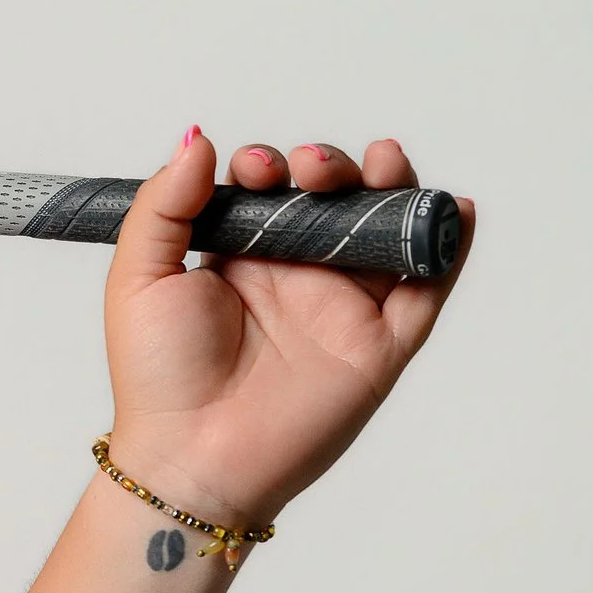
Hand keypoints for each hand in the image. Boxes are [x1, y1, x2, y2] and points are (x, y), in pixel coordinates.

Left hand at [102, 129, 474, 529]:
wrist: (192, 453)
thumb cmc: (157, 372)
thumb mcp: (139, 275)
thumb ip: (164, 205)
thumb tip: (197, 139)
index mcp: (239, 257)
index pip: (270, 191)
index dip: (269, 167)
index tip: (255, 168)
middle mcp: (294, 276)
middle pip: (333, 201)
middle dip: (328, 166)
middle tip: (309, 170)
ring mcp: (341, 309)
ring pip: (383, 233)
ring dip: (390, 187)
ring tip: (380, 161)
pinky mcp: (379, 346)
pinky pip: (427, 292)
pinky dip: (445, 248)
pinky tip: (454, 209)